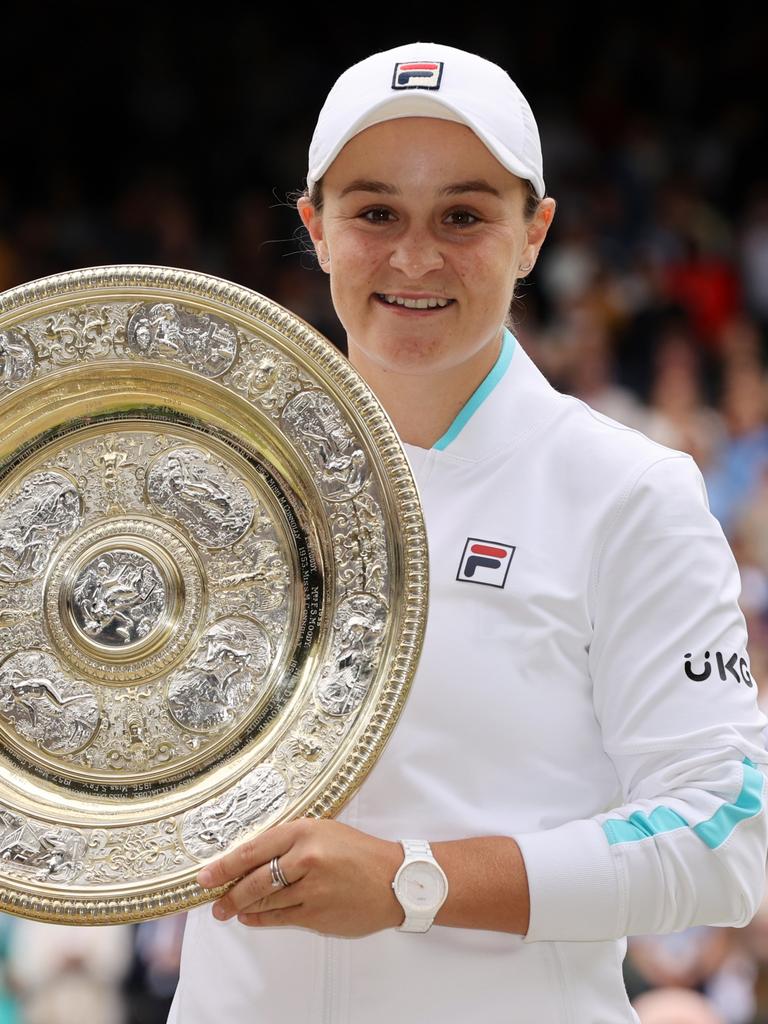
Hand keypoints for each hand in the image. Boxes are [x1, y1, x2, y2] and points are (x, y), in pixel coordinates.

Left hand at [196, 818, 403, 936]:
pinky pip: (280, 918)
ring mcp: (312, 890)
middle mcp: (306, 859)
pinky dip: (261, 918)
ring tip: (229, 909)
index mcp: (305, 831)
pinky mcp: (317, 915)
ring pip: (265, 902)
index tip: (205, 875)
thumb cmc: (358, 852)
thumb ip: (290, 841)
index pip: (254, 849)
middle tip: (212, 901)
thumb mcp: (324, 832)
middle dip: (228, 892)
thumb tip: (250, 858)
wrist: (394, 879)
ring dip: (243, 907)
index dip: (225, 864)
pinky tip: (251, 917)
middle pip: (254, 880)